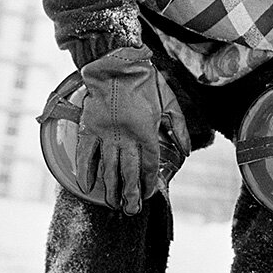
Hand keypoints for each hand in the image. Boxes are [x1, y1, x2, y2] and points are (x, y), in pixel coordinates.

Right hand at [76, 46, 163, 214]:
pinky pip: (86, 154)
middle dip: (131, 194)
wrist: (116, 62)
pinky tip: (87, 185)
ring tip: (113, 204)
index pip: (149, 165)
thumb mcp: (169, 101)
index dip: (148, 183)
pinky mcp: (90, 127)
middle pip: (129, 172)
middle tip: (131, 210)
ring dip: (111, 188)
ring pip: (109, 168)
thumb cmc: (145, 80)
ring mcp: (106, 133)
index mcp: (147, 131)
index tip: (148, 195)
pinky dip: (86, 170)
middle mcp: (127, 136)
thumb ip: (179, 127)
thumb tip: (186, 151)